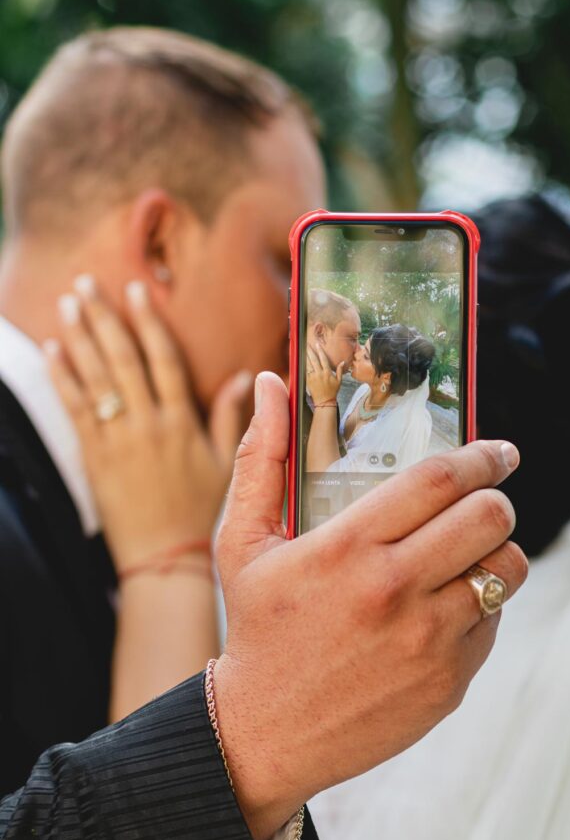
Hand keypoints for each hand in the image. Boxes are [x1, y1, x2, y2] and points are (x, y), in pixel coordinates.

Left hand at [44, 276, 251, 569]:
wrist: (164, 556)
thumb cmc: (198, 510)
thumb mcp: (225, 464)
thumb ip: (231, 417)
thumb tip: (247, 378)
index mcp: (181, 422)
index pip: (163, 359)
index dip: (148, 322)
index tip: (136, 290)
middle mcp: (148, 424)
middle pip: (123, 359)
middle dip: (103, 317)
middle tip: (87, 283)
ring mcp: (118, 440)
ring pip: (96, 378)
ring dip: (78, 337)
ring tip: (66, 304)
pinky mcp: (95, 457)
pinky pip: (76, 410)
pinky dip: (63, 378)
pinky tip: (52, 351)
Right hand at [212, 372, 527, 839]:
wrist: (265, 733)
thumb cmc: (256, 627)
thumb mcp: (242, 541)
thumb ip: (260, 458)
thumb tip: (270, 383)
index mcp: (347, 547)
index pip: (439, 479)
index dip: (480, 455)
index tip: (497, 450)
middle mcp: (394, 590)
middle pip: (489, 517)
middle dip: (498, 496)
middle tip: (490, 494)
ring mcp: (427, 640)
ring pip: (507, 570)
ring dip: (499, 550)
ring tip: (472, 549)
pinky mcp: (448, 681)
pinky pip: (493, 621)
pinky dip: (482, 603)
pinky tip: (449, 604)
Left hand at [306, 343, 342, 404]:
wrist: (324, 401)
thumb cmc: (332, 391)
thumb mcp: (339, 381)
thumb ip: (339, 370)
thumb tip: (343, 362)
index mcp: (327, 372)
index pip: (323, 359)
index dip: (320, 351)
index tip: (317, 345)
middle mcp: (319, 374)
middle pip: (314, 360)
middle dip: (310, 351)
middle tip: (307, 344)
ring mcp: (313, 377)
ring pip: (308, 364)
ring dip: (306, 357)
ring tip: (303, 350)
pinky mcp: (308, 381)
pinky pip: (305, 371)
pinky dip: (304, 365)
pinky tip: (302, 360)